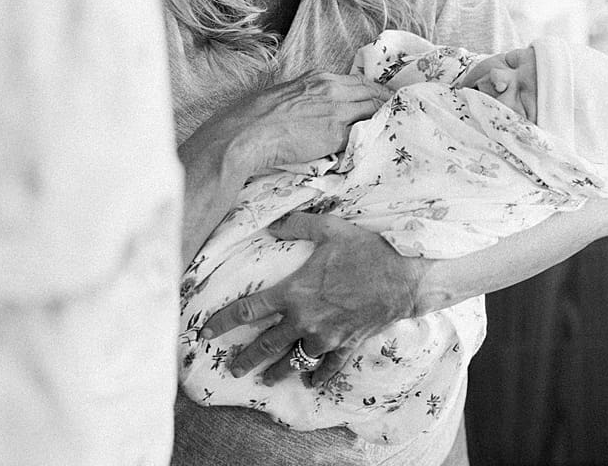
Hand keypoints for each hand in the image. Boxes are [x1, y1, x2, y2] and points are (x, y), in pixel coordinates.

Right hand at [177, 72, 391, 258]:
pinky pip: (363, 134)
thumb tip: (313, 112)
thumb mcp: (283, 98)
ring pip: (373, 110)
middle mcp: (331, 89)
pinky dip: (373, 137)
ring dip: (385, 119)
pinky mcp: (336, 134)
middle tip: (400, 113)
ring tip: (396, 128)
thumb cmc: (254, 120)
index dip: (373, 92)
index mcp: (317, 78)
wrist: (245, 135)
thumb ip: (305, 100)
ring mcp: (336, 111)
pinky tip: (381, 143)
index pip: (358, 82)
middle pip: (372, 93)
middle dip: (387, 103)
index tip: (383, 100)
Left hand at [200, 213, 431, 386]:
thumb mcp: (330, 230)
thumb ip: (298, 226)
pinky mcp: (346, 345)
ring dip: (277, 372)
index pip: (247, 311)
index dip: (221, 323)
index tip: (204, 333)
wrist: (403, 278)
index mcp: (294, 292)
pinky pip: (328, 368)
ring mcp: (326, 337)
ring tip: (266, 379)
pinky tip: (310, 383)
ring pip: (294, 361)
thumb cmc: (366, 251)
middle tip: (231, 369)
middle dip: (245, 359)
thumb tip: (274, 223)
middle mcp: (305, 320)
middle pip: (265, 345)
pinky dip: (318, 377)